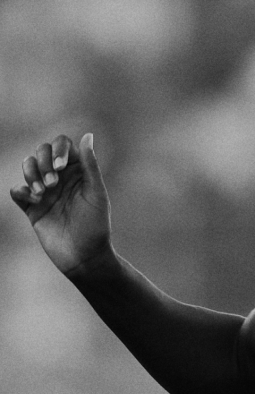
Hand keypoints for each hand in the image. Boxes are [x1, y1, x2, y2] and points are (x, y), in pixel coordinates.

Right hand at [10, 133, 112, 276]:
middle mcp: (61, 178)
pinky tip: (32, 199)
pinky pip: (18, 191)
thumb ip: (90, 165)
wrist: (85, 258)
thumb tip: (87, 134)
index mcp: (78, 172)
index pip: (62, 145)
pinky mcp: (32, 208)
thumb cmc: (96, 227)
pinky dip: (21, 191)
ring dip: (31, 174)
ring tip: (41, 193)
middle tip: (53, 185)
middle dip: (43, 163)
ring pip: (27, 167)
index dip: (58, 149)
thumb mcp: (96, 194)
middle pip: (41, 151)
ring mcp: (45, 192)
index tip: (61, 166)